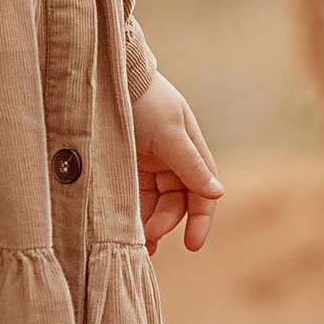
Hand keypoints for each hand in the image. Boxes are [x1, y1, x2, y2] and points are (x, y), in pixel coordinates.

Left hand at [132, 75, 221, 253]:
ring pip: (153, 204)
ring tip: (138, 245)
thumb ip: (191, 164)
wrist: (105, 78)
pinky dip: (131, 216)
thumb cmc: (143, 100)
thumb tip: (218, 192)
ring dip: (149, 225)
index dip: (201, 218)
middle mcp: (171, 160)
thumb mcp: (169, 132)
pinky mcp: (123, 168)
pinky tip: (124, 231)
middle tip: (149, 238)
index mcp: (189, 150)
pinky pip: (131, 198)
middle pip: (176, 202)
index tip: (192, 244)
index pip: (202, 191)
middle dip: (166, 222)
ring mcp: (146, 165)